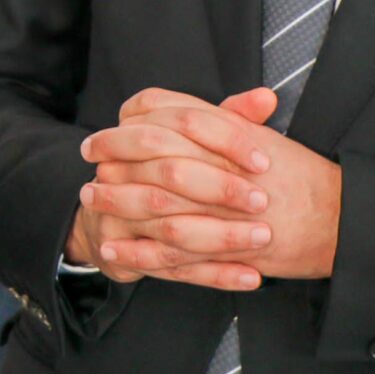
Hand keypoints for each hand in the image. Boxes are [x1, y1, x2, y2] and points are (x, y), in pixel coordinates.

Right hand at [71, 87, 277, 290]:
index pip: (183, 123)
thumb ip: (229, 117)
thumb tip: (266, 98)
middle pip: (171, 173)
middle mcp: (118, 165)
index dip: (226, 140)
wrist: (109, 216)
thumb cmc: (162, 170)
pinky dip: (216, 274)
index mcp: (136, 127)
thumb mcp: (190, 138)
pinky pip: (173, 267)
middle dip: (221, 189)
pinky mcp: (122, 251)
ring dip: (223, 235)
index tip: (262, 159)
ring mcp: (116, 212)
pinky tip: (250, 275)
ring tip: (262, 238)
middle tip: (261, 201)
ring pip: (172, 225)